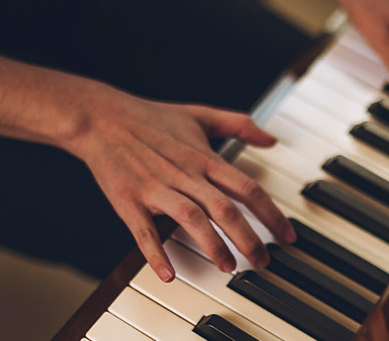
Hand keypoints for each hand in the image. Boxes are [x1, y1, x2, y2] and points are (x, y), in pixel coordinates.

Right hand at [65, 85, 296, 281]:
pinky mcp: (129, 201)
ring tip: (226, 267)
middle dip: (248, 238)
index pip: (246, 188)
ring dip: (211, 245)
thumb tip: (271, 138)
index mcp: (203, 157)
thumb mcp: (199, 114)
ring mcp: (156, 188)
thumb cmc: (150, 118)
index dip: (271, 214)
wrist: (101, 118)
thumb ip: (238, 124)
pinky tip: (167, 273)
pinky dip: (155, 253)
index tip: (287, 236)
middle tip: (263, 261)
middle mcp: (184, 174)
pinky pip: (144, 231)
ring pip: (191, 219)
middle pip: (224, 208)